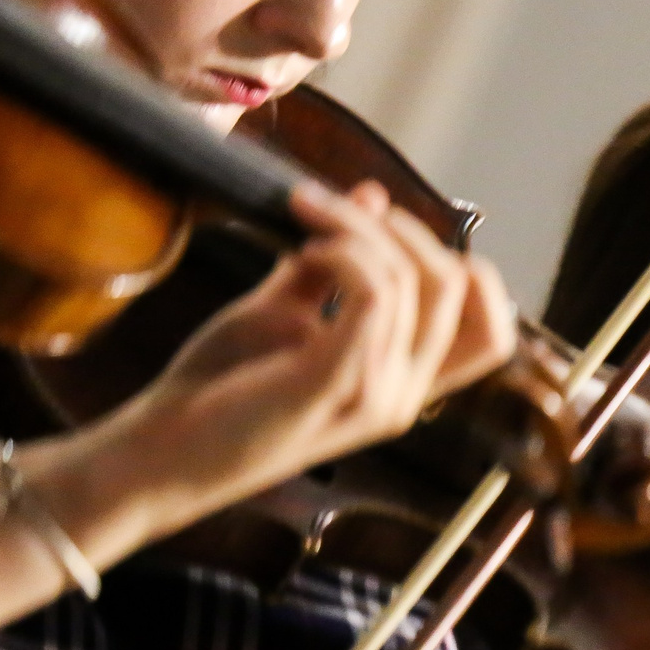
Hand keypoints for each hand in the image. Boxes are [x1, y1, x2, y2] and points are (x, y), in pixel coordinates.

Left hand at [0, 180, 516, 620]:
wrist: (158, 453)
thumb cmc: (215, 389)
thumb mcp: (280, 312)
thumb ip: (327, 265)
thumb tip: (368, 196)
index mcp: (401, 385)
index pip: (491, 330)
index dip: (463, 267)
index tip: (389, 230)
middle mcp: (405, 397)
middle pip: (462, 290)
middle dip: (406, 227)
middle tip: (334, 204)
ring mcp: (378, 396)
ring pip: (415, 282)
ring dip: (357, 226)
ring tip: (301, 209)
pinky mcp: (337, 384)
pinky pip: (377, 295)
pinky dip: (345, 251)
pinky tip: (304, 245)